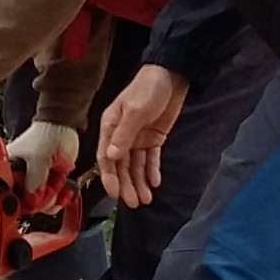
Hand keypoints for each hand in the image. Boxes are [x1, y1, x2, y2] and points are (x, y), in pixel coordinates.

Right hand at [5, 120, 78, 197]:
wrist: (65, 125)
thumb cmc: (46, 135)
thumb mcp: (38, 160)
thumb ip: (34, 183)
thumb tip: (32, 202)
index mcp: (8, 169)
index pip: (9, 196)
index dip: (22, 202)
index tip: (34, 201)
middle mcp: (19, 177)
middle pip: (26, 203)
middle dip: (42, 200)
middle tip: (50, 187)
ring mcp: (34, 180)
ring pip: (40, 203)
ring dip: (53, 198)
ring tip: (57, 181)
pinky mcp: (47, 182)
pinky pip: (51, 199)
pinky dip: (60, 198)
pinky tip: (64, 188)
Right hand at [97, 64, 188, 207]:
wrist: (172, 75)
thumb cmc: (148, 89)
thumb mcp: (135, 110)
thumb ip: (124, 134)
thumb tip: (112, 157)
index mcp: (111, 126)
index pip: (107, 157)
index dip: (110, 176)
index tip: (115, 194)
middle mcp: (121, 135)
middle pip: (121, 165)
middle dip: (126, 184)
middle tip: (134, 203)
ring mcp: (137, 138)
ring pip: (135, 165)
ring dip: (138, 182)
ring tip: (146, 199)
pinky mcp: (153, 138)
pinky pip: (151, 158)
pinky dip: (152, 170)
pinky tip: (155, 183)